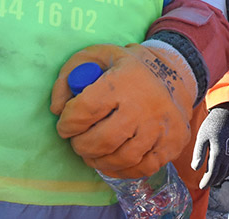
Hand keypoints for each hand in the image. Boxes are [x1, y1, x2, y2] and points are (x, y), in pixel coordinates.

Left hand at [51, 41, 195, 178]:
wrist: (173, 76)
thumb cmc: (126, 70)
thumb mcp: (97, 58)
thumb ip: (68, 76)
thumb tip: (56, 108)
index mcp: (124, 80)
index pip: (84, 110)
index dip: (67, 123)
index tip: (65, 125)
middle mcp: (145, 104)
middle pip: (101, 141)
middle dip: (80, 146)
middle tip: (78, 141)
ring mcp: (161, 127)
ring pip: (121, 159)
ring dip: (98, 160)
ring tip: (92, 152)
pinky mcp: (172, 143)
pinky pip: (142, 168)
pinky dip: (122, 169)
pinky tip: (113, 159)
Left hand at [192, 104, 228, 188]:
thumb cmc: (214, 123)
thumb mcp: (202, 136)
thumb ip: (199, 153)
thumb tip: (195, 168)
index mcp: (218, 154)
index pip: (212, 174)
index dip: (206, 182)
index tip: (201, 186)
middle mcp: (228, 157)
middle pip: (220, 175)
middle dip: (212, 181)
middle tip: (206, 184)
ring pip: (228, 172)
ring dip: (220, 177)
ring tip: (214, 178)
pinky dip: (227, 171)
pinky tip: (223, 170)